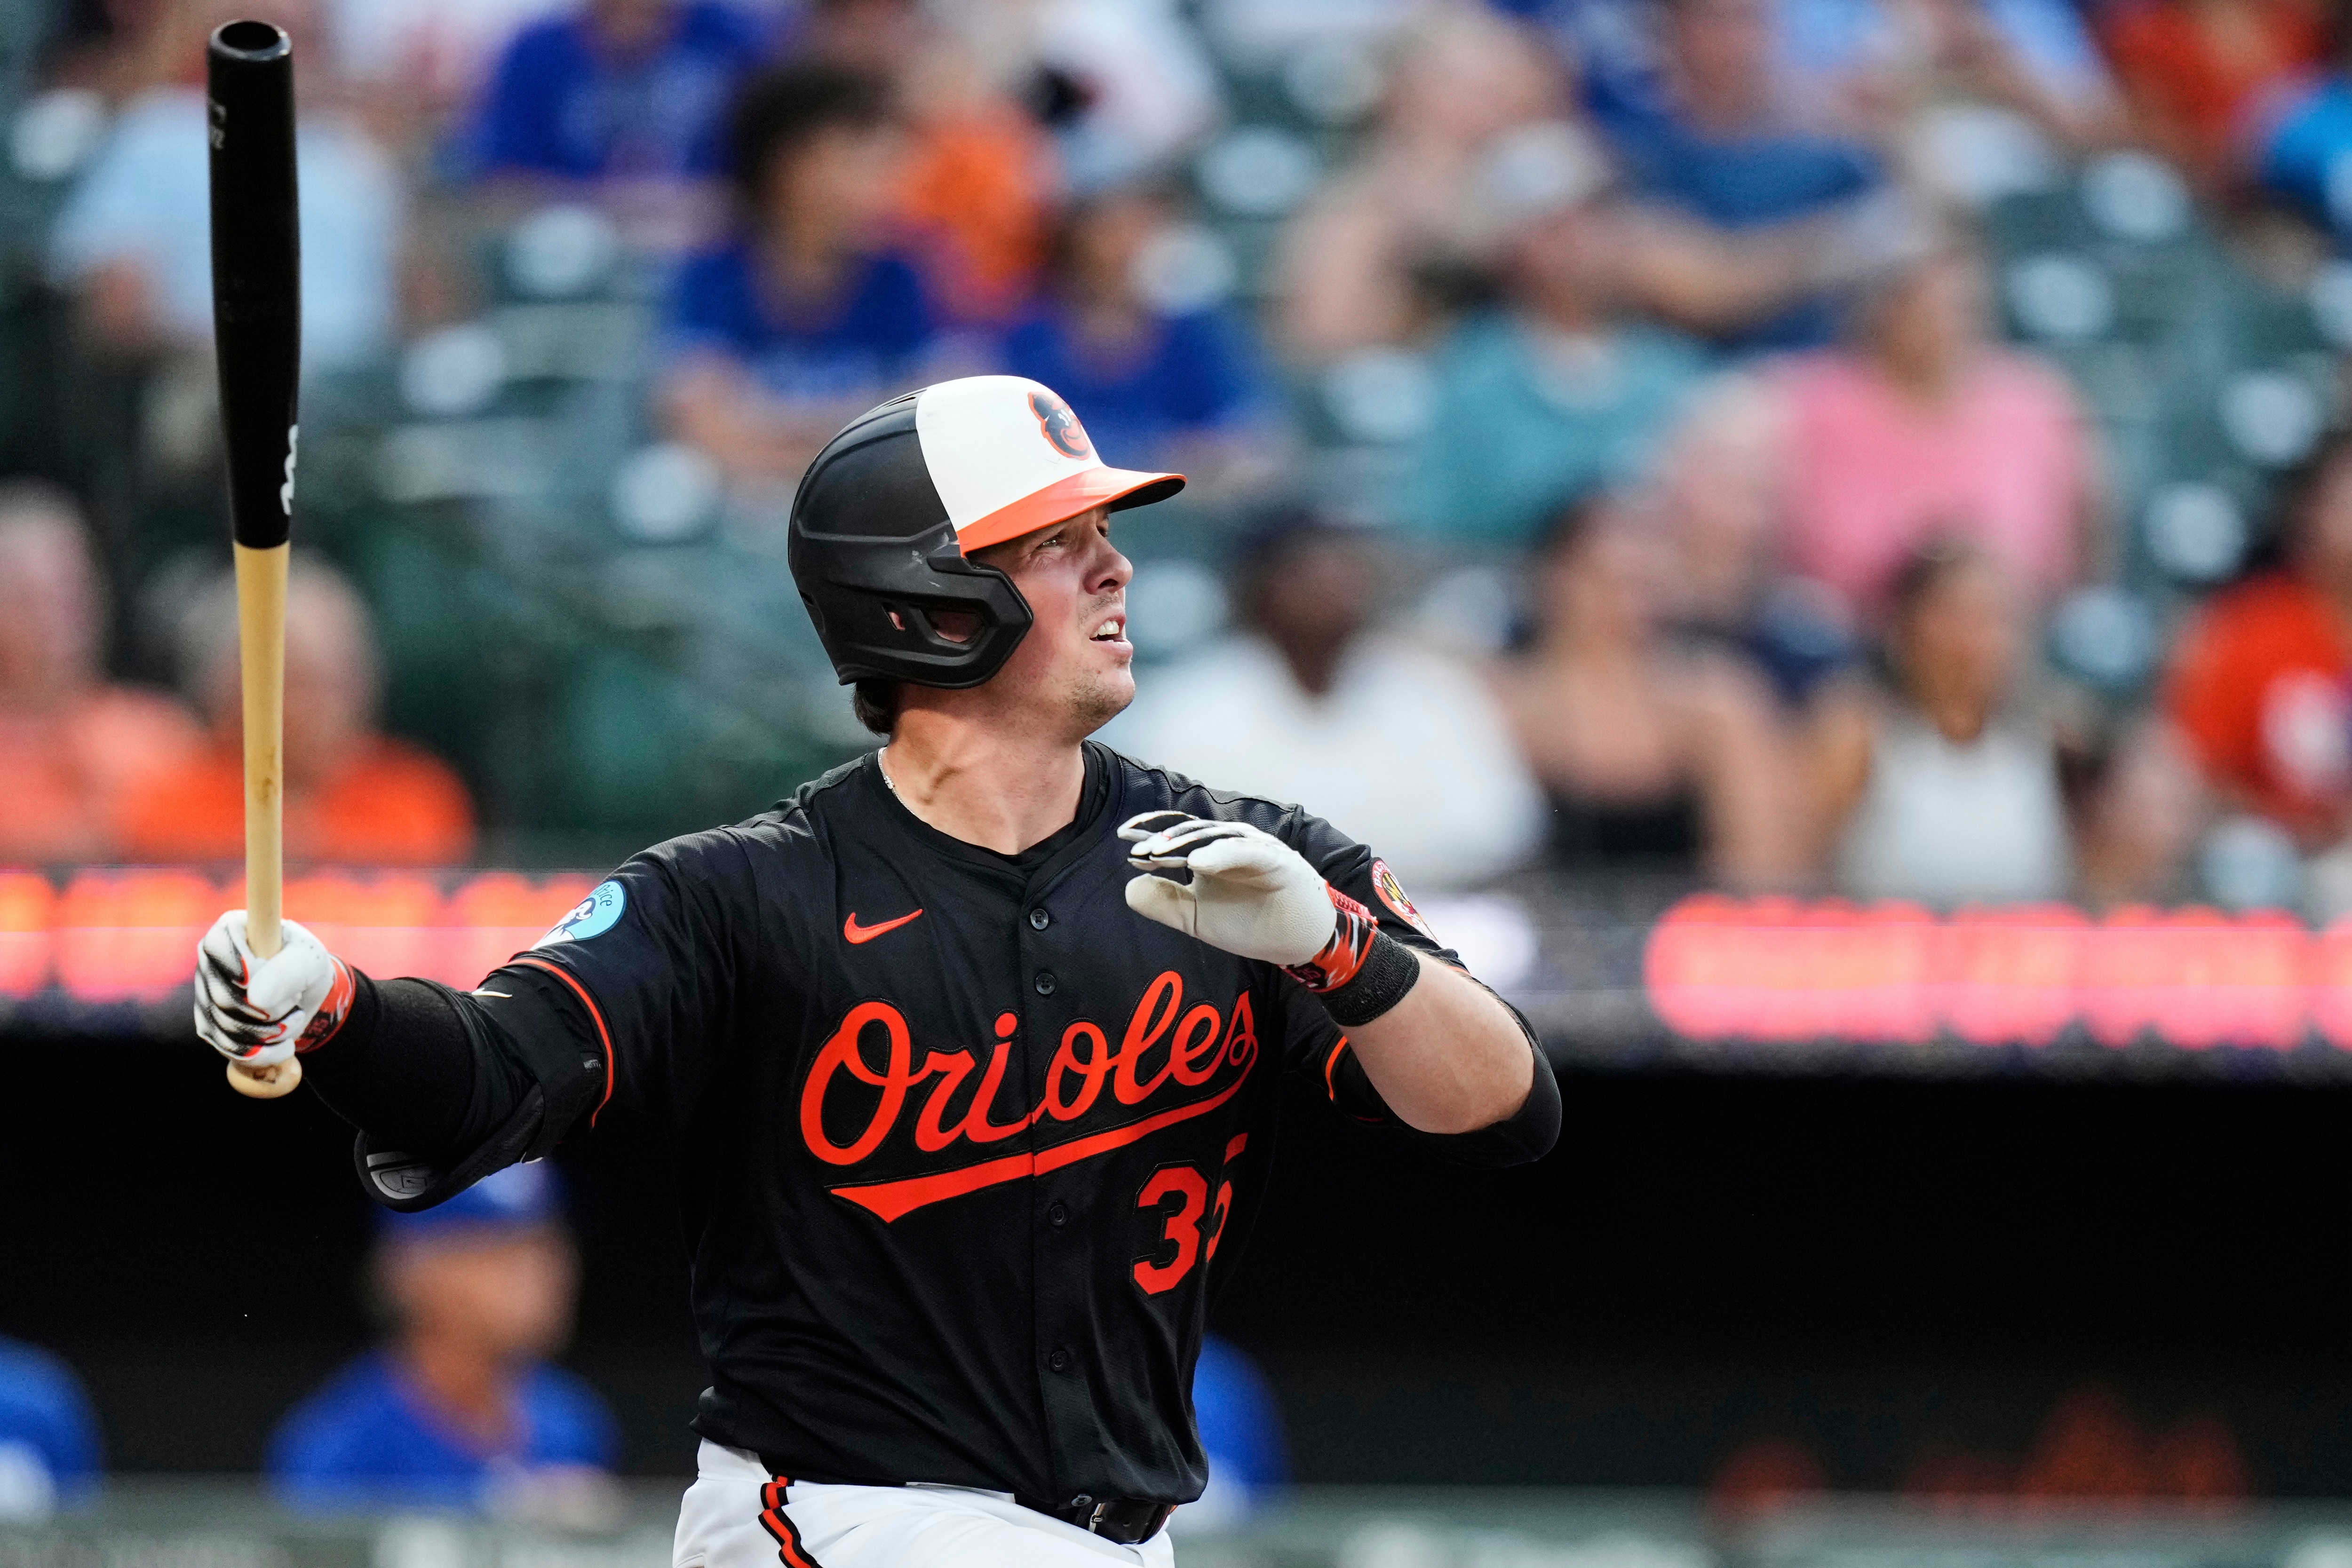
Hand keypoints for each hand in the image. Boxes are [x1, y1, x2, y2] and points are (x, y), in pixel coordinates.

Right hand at [193, 911, 352, 1065]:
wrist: (304, 993)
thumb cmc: (305, 964)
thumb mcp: (309, 960)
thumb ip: (287, 972)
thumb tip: (256, 1000)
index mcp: (231, 930)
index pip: (216, 945)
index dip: (233, 963)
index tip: (253, 977)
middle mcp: (210, 962)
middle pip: (224, 996)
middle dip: (269, 1009)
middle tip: (295, 1001)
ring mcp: (206, 996)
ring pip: (228, 1027)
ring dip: (270, 1032)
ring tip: (293, 1018)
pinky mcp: (210, 1026)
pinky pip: (230, 1048)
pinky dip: (263, 1052)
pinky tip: (283, 1042)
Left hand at [1119, 811, 1339, 966]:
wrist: (1295, 941)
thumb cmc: (1248, 923)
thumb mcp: (1195, 919)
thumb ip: (1163, 903)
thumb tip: (1129, 885)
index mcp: (1208, 856)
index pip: (1175, 839)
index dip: (1150, 836)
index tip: (1124, 841)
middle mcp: (1228, 846)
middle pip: (1192, 833)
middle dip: (1163, 837)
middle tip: (1138, 847)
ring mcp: (1252, 849)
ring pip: (1215, 837)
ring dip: (1186, 842)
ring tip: (1159, 851)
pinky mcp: (1276, 860)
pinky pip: (1246, 851)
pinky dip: (1222, 853)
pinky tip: (1198, 861)